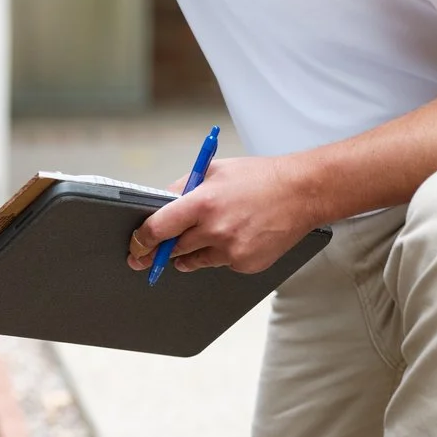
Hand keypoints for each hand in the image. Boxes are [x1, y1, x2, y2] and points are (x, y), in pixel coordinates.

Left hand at [126, 155, 319, 275]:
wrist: (302, 192)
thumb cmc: (259, 178)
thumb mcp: (214, 171)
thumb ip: (182, 188)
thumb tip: (158, 204)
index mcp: (202, 203)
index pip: (157, 229)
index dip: (140, 240)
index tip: (134, 247)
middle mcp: (215, 229)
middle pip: (172, 249)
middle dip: (161, 250)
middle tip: (150, 254)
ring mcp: (232, 250)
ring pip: (195, 260)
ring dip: (191, 252)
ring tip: (209, 233)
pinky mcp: (246, 263)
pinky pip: (221, 264)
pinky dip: (221, 254)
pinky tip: (236, 235)